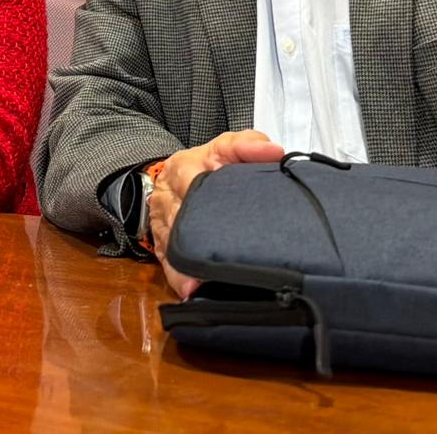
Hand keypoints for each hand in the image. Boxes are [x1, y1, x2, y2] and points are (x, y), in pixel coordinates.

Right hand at [149, 129, 285, 298]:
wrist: (176, 177)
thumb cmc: (208, 164)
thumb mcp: (227, 146)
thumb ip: (249, 144)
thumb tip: (274, 152)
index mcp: (182, 168)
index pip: (192, 179)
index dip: (205, 194)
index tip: (222, 210)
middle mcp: (168, 197)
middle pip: (181, 219)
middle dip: (196, 239)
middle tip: (217, 260)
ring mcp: (163, 224)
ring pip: (171, 245)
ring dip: (186, 265)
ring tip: (201, 282)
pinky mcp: (163, 246)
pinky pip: (168, 265)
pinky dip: (179, 279)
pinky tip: (191, 292)